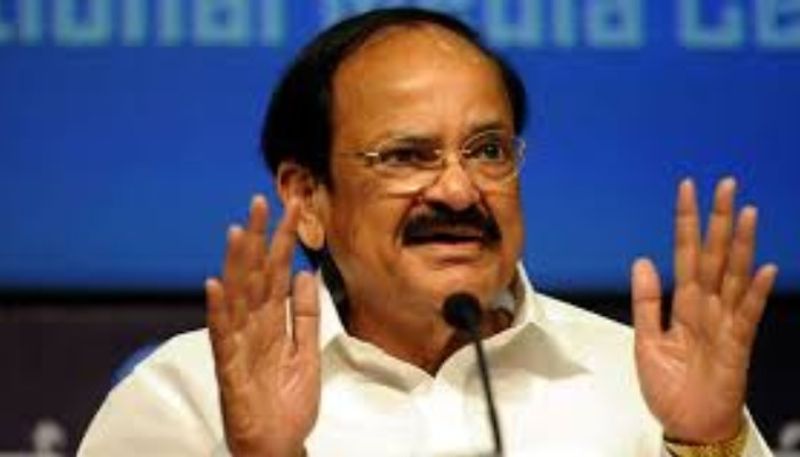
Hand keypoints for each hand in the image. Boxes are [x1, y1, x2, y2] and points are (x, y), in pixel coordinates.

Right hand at [206, 195, 319, 456]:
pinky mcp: (230, 371)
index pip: (276, 272)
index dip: (283, 240)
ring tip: (237, 231)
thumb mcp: (307, 351)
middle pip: (255, 276)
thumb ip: (307, 314)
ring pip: (237, 298)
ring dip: (236, 265)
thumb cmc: (289, 401)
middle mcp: (252, 328)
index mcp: (272, 323)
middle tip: (261, 201)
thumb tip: (304, 273)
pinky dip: (219, 312)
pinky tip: (215, 286)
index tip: (292, 206)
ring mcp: (239, 346)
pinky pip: (223, 338)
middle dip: (259, 239)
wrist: (281, 445)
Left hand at [631, 178, 777, 442]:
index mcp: (684, 304)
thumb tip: (642, 261)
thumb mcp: (645, 340)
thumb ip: (646, 301)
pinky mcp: (736, 346)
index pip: (686, 254)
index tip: (687, 191)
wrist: (687, 424)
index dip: (686, 223)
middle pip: (714, 256)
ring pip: (734, 276)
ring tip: (747, 213)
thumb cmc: (670, 387)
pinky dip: (754, 293)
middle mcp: (707, 307)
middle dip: (719, 221)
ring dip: (740, 245)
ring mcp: (725, 324)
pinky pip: (746, 316)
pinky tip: (761, 269)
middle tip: (726, 185)